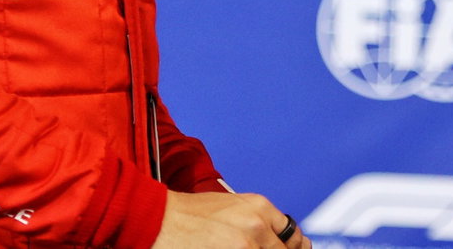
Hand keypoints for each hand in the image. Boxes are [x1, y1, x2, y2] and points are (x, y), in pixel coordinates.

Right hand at [151, 190, 309, 248]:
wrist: (158, 218)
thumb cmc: (188, 213)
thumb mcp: (231, 207)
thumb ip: (256, 220)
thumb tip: (274, 238)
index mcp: (260, 208)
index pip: (293, 236)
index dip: (294, 248)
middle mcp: (258, 226)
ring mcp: (246, 246)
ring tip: (239, 248)